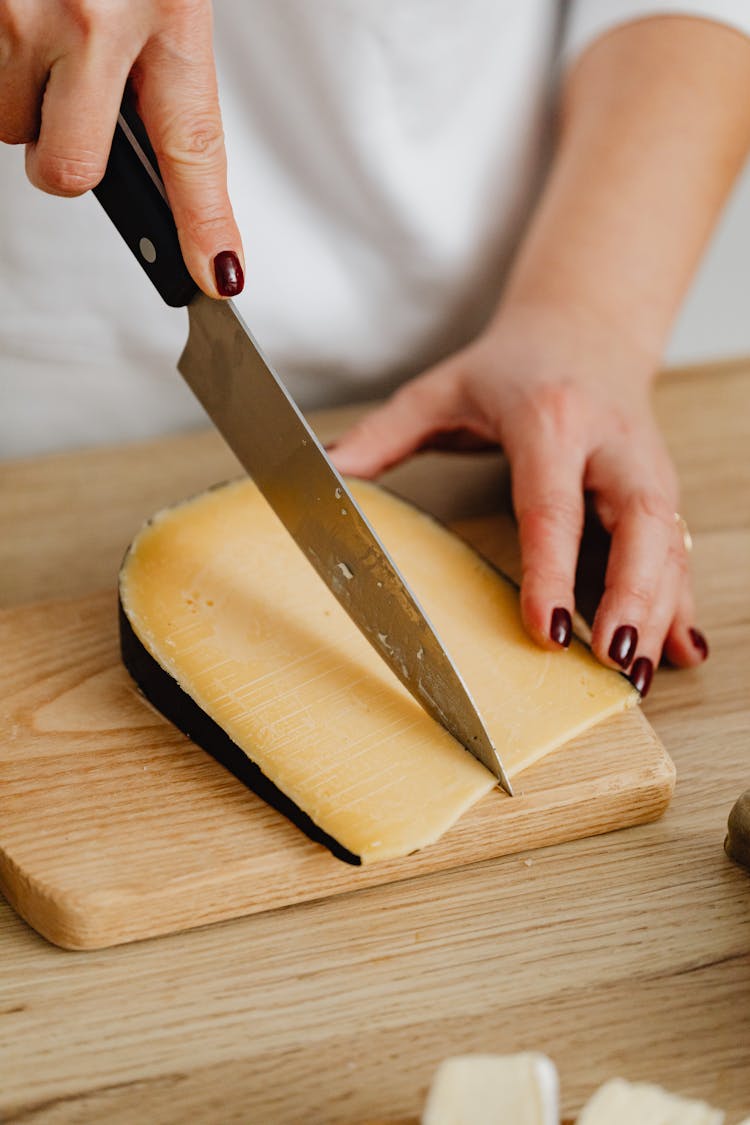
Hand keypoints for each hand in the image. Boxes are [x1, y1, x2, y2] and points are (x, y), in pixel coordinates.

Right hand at [0, 0, 242, 296]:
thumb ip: (154, 60)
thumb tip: (147, 152)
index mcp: (167, 5)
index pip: (194, 147)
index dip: (207, 225)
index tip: (220, 278)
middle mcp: (91, 15)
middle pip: (66, 170)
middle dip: (60, 153)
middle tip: (65, 97)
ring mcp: (14, 11)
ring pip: (3, 123)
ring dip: (13, 90)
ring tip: (28, 16)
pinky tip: (6, 10)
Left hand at [330, 306, 708, 693]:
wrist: (585, 326)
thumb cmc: (511, 365)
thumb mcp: (441, 388)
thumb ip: (384, 433)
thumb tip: (322, 472)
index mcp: (550, 419)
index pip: (553, 505)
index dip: (552, 570)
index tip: (546, 631)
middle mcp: (609, 443)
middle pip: (640, 523)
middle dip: (634, 597)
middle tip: (616, 663)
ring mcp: (645, 465)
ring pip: (669, 541)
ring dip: (662, 610)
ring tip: (642, 675)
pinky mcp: (662, 486)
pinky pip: (678, 547)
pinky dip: (680, 599)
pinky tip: (682, 647)